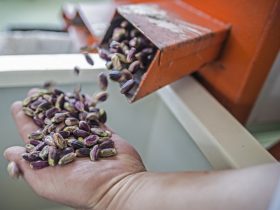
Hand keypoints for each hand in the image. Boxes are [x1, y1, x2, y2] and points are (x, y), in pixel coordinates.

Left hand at [3, 89, 145, 208]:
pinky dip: (87, 107)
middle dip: (41, 106)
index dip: (24, 119)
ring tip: (53, 91)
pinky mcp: (103, 135)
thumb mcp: (46, 182)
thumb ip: (27, 166)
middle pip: (50, 122)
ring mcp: (86, 139)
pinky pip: (93, 117)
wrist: (117, 186)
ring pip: (71, 117)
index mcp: (51, 156)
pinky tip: (80, 98)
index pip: (33, 135)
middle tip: (35, 92)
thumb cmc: (83, 188)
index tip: (18, 106)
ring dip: (62, 103)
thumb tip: (10, 152)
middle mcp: (67, 146)